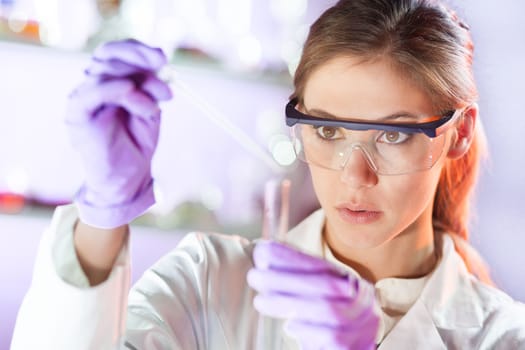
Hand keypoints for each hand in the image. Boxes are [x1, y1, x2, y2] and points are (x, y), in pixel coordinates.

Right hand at [66, 39, 172, 227]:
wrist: (127, 179)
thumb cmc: (137, 145)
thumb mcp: (151, 110)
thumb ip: (152, 88)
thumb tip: (161, 67)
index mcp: (110, 82)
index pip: (117, 52)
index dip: (138, 49)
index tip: (162, 57)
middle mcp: (94, 86)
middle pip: (109, 56)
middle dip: (140, 60)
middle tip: (164, 69)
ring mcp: (84, 99)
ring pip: (104, 71)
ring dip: (137, 83)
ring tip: (155, 106)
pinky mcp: (78, 115)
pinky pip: (93, 93)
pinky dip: (114, 88)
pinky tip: (133, 93)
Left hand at [248, 241, 378, 349]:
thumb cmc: (329, 324)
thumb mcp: (315, 297)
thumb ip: (296, 278)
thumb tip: (263, 253)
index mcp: (349, 281)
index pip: (322, 265)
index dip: (292, 258)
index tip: (263, 252)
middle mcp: (361, 299)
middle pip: (325, 284)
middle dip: (285, 278)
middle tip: (255, 277)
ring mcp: (362, 322)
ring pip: (327, 309)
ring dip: (289, 303)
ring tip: (261, 301)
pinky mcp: (355, 346)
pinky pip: (333, 336)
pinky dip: (307, 329)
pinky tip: (290, 326)